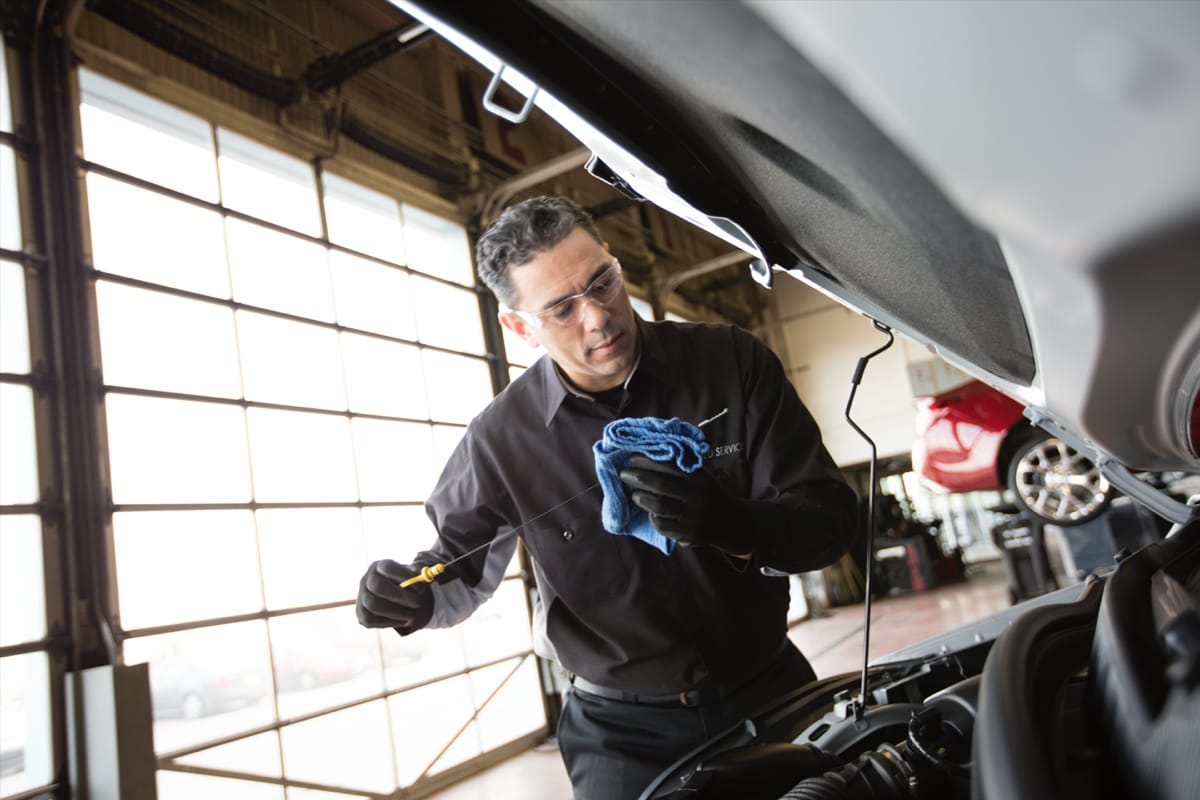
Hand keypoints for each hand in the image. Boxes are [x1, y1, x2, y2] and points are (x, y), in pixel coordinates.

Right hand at [356, 560, 432, 628]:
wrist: (392, 598)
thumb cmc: (404, 584)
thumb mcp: (412, 576)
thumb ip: (418, 574)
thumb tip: (424, 576)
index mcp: (379, 567)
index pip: (387, 567)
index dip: (404, 576)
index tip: (420, 585)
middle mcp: (366, 580)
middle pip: (378, 586)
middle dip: (401, 596)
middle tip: (418, 603)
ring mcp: (361, 597)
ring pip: (374, 605)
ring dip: (397, 612)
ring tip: (413, 614)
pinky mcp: (361, 615)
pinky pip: (372, 620)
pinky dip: (391, 622)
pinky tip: (403, 620)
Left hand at [618, 454, 745, 553]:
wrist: (731, 521)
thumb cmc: (708, 493)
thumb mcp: (702, 476)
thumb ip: (682, 466)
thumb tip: (649, 453)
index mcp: (700, 478)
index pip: (669, 465)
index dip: (648, 461)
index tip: (631, 457)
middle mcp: (698, 496)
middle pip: (661, 484)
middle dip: (638, 478)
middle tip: (623, 474)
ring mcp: (693, 516)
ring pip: (660, 506)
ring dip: (642, 499)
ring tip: (634, 494)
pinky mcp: (689, 534)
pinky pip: (663, 525)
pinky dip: (653, 518)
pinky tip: (650, 512)